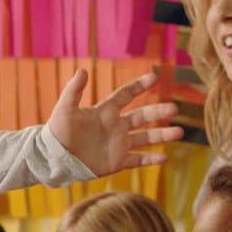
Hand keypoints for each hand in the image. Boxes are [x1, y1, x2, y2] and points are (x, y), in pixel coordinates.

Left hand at [45, 69, 182, 175]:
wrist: (52, 158)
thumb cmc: (56, 132)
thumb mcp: (64, 109)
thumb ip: (74, 90)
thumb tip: (82, 70)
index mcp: (105, 111)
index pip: (126, 95)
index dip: (138, 86)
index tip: (153, 77)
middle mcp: (115, 126)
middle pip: (142, 116)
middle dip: (158, 111)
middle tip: (173, 109)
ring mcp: (118, 144)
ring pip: (146, 138)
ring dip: (162, 134)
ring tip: (180, 131)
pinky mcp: (116, 161)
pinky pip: (138, 160)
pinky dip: (151, 160)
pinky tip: (165, 157)